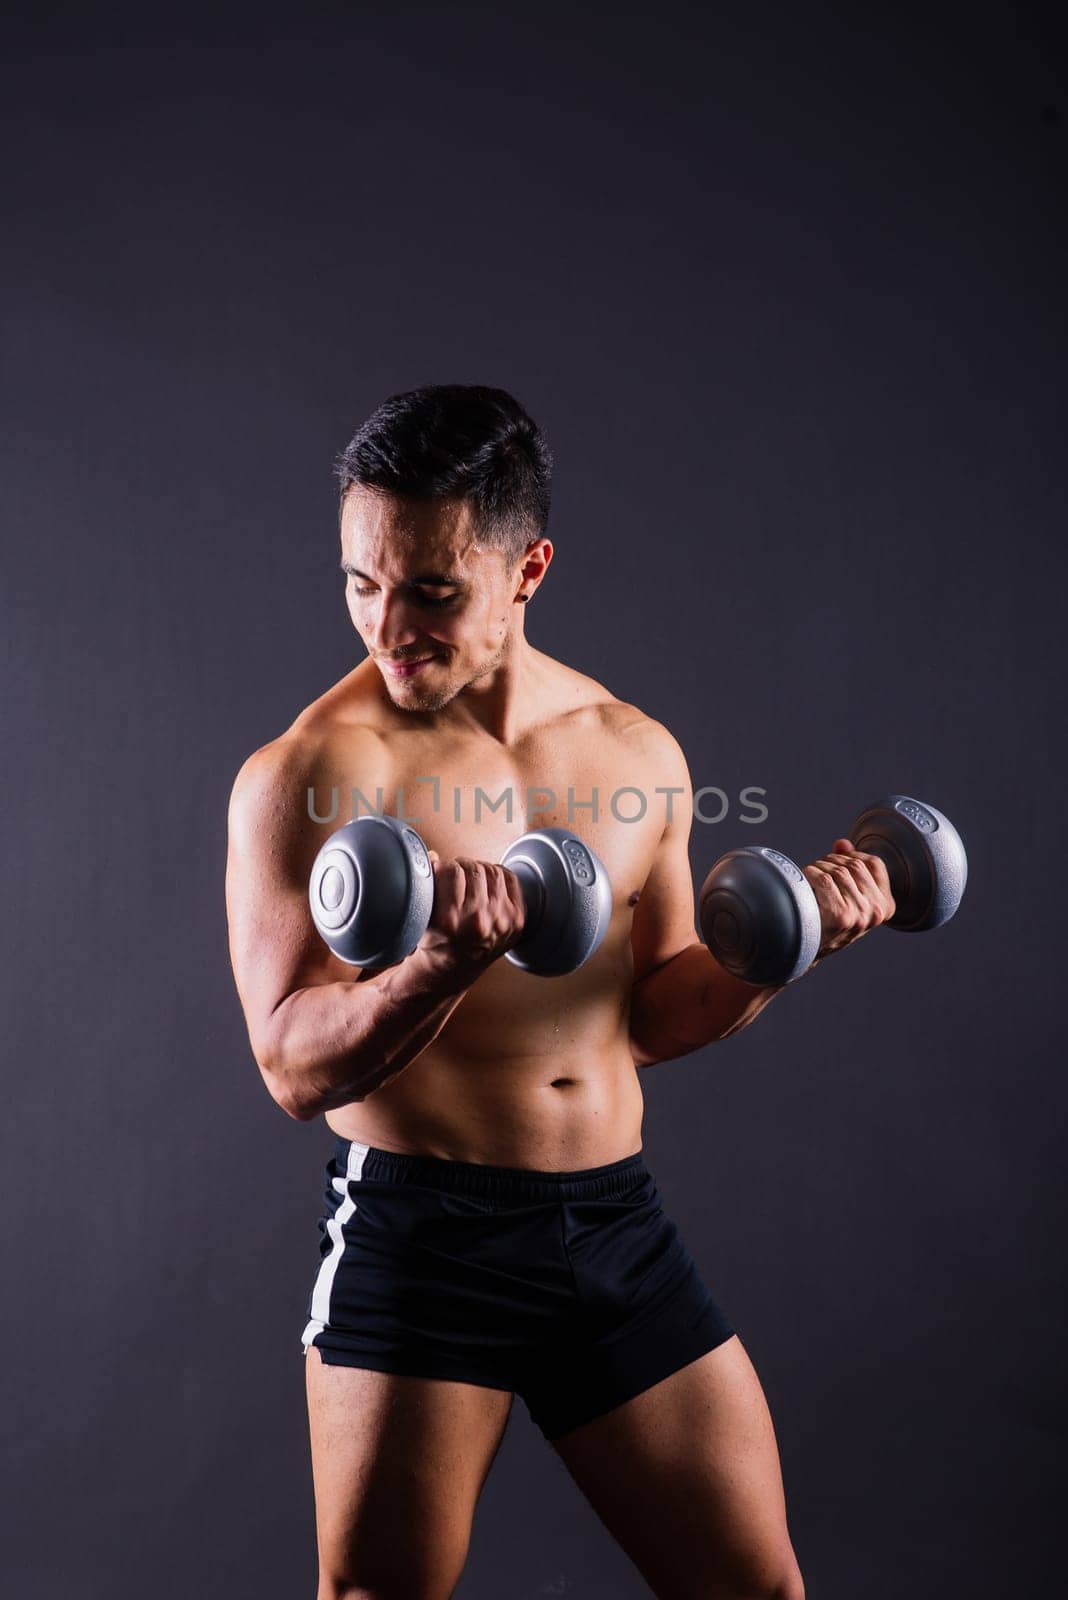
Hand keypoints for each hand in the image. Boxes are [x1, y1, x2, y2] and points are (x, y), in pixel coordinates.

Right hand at [418, 850, 527, 979]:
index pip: (451, 870)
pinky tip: (486, 884)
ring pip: (492, 870)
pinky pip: (510, 879)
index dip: (443, 866)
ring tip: (469, 880)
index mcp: (449, 921)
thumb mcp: (420, 916)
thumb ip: (424, 883)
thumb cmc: (434, 941)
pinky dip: (497, 876)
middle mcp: (478, 922)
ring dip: (479, 870)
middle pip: (473, 868)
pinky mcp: (516, 921)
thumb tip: (434, 856)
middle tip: (454, 875)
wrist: (454, 969)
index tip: (439, 871)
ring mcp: (501, 922)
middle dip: (461, 867)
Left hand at [803, 839, 896, 967]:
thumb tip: (842, 843)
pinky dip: (809, 875)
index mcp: (885, 907)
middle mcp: (877, 911)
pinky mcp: (840, 915)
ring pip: (836, 870)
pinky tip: (803, 885)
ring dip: (818, 868)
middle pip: (853, 864)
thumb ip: (849, 868)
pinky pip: (823, 878)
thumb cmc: (825, 920)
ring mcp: (860, 914)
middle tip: (817, 874)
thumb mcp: (846, 896)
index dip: (852, 855)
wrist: (804, 950)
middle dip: (831, 862)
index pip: (875, 863)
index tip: (836, 862)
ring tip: (810, 882)